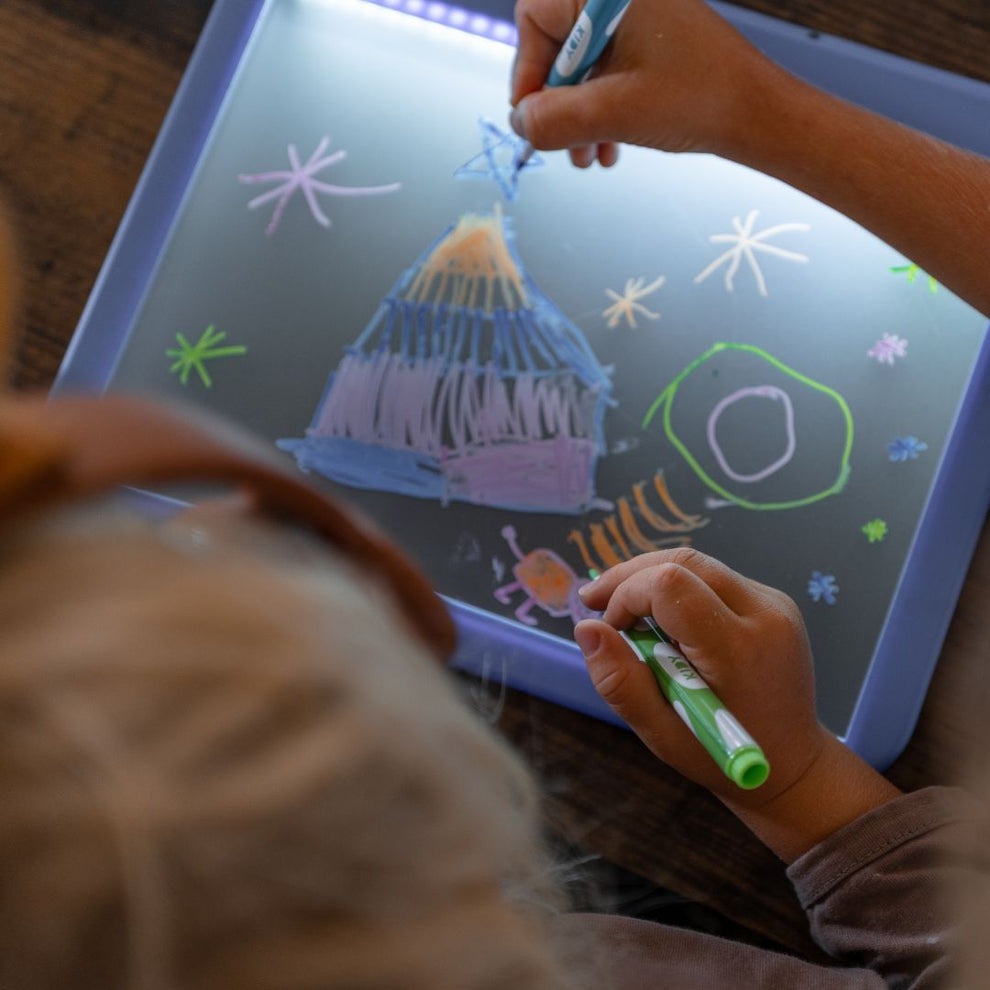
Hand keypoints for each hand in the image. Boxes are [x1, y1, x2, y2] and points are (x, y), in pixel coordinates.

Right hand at [509, 0, 784, 166]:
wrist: (756, 114)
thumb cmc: (701, 99)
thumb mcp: (614, 113)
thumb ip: (554, 118)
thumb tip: (520, 123)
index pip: (535, 17)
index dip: (527, 71)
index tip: (532, 116)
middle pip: (555, 46)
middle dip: (555, 103)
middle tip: (560, 143)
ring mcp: (636, 20)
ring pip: (579, 67)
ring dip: (576, 117)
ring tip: (587, 155)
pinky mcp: (648, 43)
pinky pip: (603, 73)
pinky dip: (598, 111)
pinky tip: (607, 146)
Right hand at [574, 548, 825, 803]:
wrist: (794, 763)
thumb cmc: (722, 757)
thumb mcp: (662, 736)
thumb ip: (621, 684)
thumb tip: (586, 629)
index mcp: (737, 650)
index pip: (669, 584)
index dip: (626, 595)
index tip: (611, 630)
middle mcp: (765, 613)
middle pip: (682, 561)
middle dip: (630, 577)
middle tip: (595, 602)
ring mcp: (775, 603)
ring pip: (697, 563)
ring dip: (651, 579)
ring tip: (623, 611)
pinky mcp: (775, 601)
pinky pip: (714, 577)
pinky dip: (678, 588)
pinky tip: (662, 620)